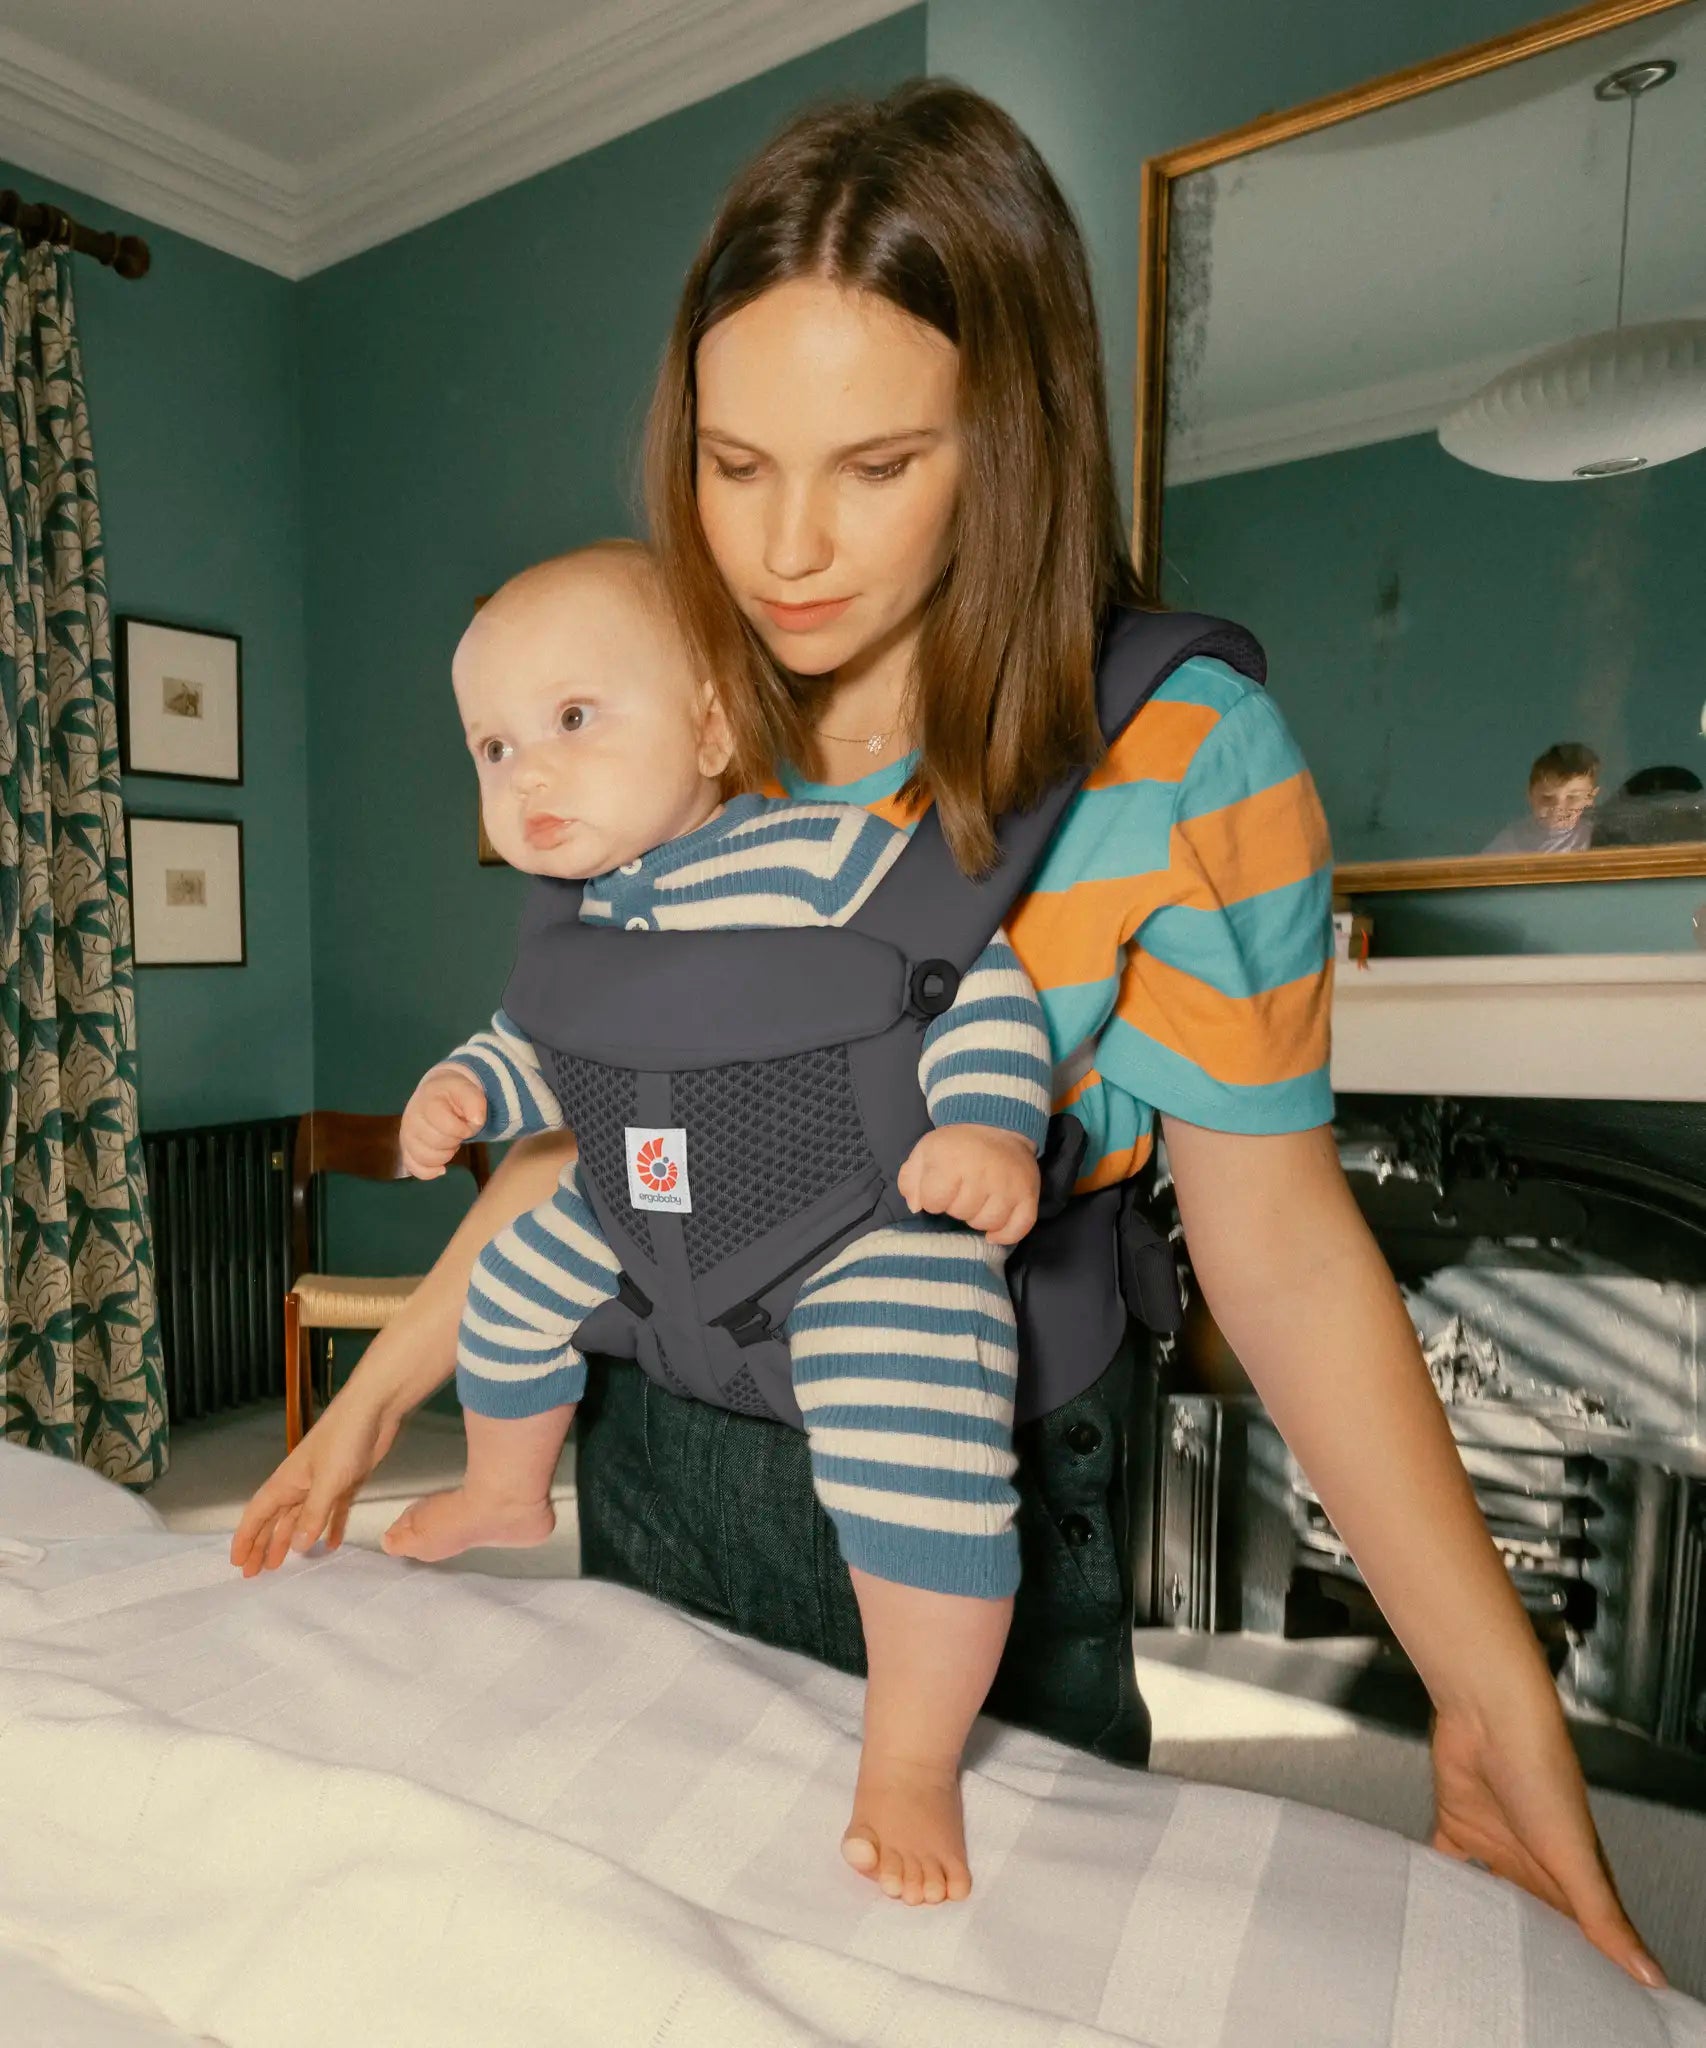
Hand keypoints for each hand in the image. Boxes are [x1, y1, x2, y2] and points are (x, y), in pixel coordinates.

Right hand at [228, 1387, 400, 1575]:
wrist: (375, 1409)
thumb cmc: (344, 1440)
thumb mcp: (327, 1481)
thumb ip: (312, 1515)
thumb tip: (295, 1547)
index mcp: (287, 1481)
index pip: (258, 1514)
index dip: (245, 1538)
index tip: (238, 1562)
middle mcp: (300, 1484)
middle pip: (276, 1519)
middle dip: (263, 1544)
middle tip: (256, 1572)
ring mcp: (323, 1483)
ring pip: (301, 1518)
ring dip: (291, 1539)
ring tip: (283, 1563)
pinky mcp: (346, 1481)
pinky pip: (333, 1511)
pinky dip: (330, 1528)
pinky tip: (330, 1546)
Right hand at [400, 1064, 486, 1178]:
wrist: (435, 1093)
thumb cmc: (453, 1094)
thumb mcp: (468, 1090)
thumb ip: (476, 1103)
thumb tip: (476, 1121)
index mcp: (428, 1101)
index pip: (446, 1125)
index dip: (463, 1130)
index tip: (467, 1124)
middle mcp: (411, 1118)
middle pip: (436, 1142)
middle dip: (454, 1141)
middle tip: (458, 1133)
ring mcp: (406, 1134)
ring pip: (424, 1157)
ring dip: (444, 1155)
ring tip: (450, 1144)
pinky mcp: (406, 1148)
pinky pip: (413, 1167)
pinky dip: (429, 1172)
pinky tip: (441, 1168)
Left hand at [897, 1126, 1039, 1244]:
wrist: (997, 1126)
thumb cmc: (956, 1144)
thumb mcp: (925, 1152)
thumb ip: (910, 1179)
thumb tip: (916, 1206)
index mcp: (952, 1159)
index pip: (932, 1201)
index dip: (932, 1199)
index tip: (939, 1189)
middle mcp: (982, 1172)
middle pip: (961, 1213)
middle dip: (956, 1206)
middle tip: (961, 1191)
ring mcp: (1008, 1185)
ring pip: (987, 1222)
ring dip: (978, 1218)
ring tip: (977, 1202)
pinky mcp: (1028, 1195)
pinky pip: (1018, 1228)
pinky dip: (1005, 1235)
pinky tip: (992, 1232)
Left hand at [1429, 1694, 1663, 1987]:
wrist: (1487, 1716)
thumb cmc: (1542, 1774)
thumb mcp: (1577, 1858)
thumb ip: (1604, 1919)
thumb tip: (1651, 1976)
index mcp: (1569, 1873)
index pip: (1576, 1930)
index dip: (1575, 1964)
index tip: (1569, 2001)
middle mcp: (1532, 1860)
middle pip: (1530, 1915)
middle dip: (1524, 1948)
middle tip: (1510, 1993)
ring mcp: (1493, 1841)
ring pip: (1487, 1894)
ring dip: (1479, 1919)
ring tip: (1468, 1961)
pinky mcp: (1457, 1823)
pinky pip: (1445, 1862)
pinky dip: (1437, 1882)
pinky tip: (1428, 1908)